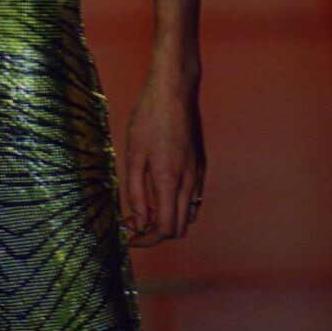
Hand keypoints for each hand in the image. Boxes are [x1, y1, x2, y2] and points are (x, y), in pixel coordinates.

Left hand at [121, 64, 205, 246]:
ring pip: (188, 214)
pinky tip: (159, 192)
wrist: (174, 91)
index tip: (130, 237)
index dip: (147, 239)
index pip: (166, 229)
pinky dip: (177, 205)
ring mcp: (198, 174)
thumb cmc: (149, 119)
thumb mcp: (133, 156)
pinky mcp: (200, 165)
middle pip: (180, 227)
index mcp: (170, 181)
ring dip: (169, 219)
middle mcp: (190, 182)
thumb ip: (136, 192)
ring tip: (145, 208)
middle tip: (134, 224)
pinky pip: (193, 197)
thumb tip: (138, 221)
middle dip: (157, 232)